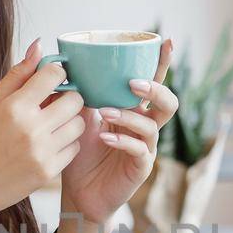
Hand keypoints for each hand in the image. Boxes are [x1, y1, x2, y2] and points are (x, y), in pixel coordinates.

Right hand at [0, 40, 87, 221]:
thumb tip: (39, 45)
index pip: (54, 75)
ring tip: (51, 125)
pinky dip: (66, 144)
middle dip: (68, 97)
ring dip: (69, 121)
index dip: (56, 74)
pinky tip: (48, 145)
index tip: (51, 80)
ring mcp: (41, 152)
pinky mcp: (48, 172)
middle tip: (55, 103)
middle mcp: (30, 128)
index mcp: (13, 107)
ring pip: (78, 125)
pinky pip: (74, 149)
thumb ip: (17, 76)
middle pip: (74, 99)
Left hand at [59, 37, 177, 224]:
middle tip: (132, 83)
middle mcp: (145, 126)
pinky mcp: (141, 168)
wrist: (78, 191)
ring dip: (130, 115)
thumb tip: (66, 62)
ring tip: (105, 112)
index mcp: (134, 110)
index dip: (162, 63)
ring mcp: (146, 148)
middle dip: (154, 90)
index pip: (153, 82)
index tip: (166, 41)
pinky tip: (106, 137)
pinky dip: (123, 140)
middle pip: (167, 103)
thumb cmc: (81, 153)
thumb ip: (80, 92)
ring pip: (152, 126)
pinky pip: (139, 150)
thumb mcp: (78, 117)